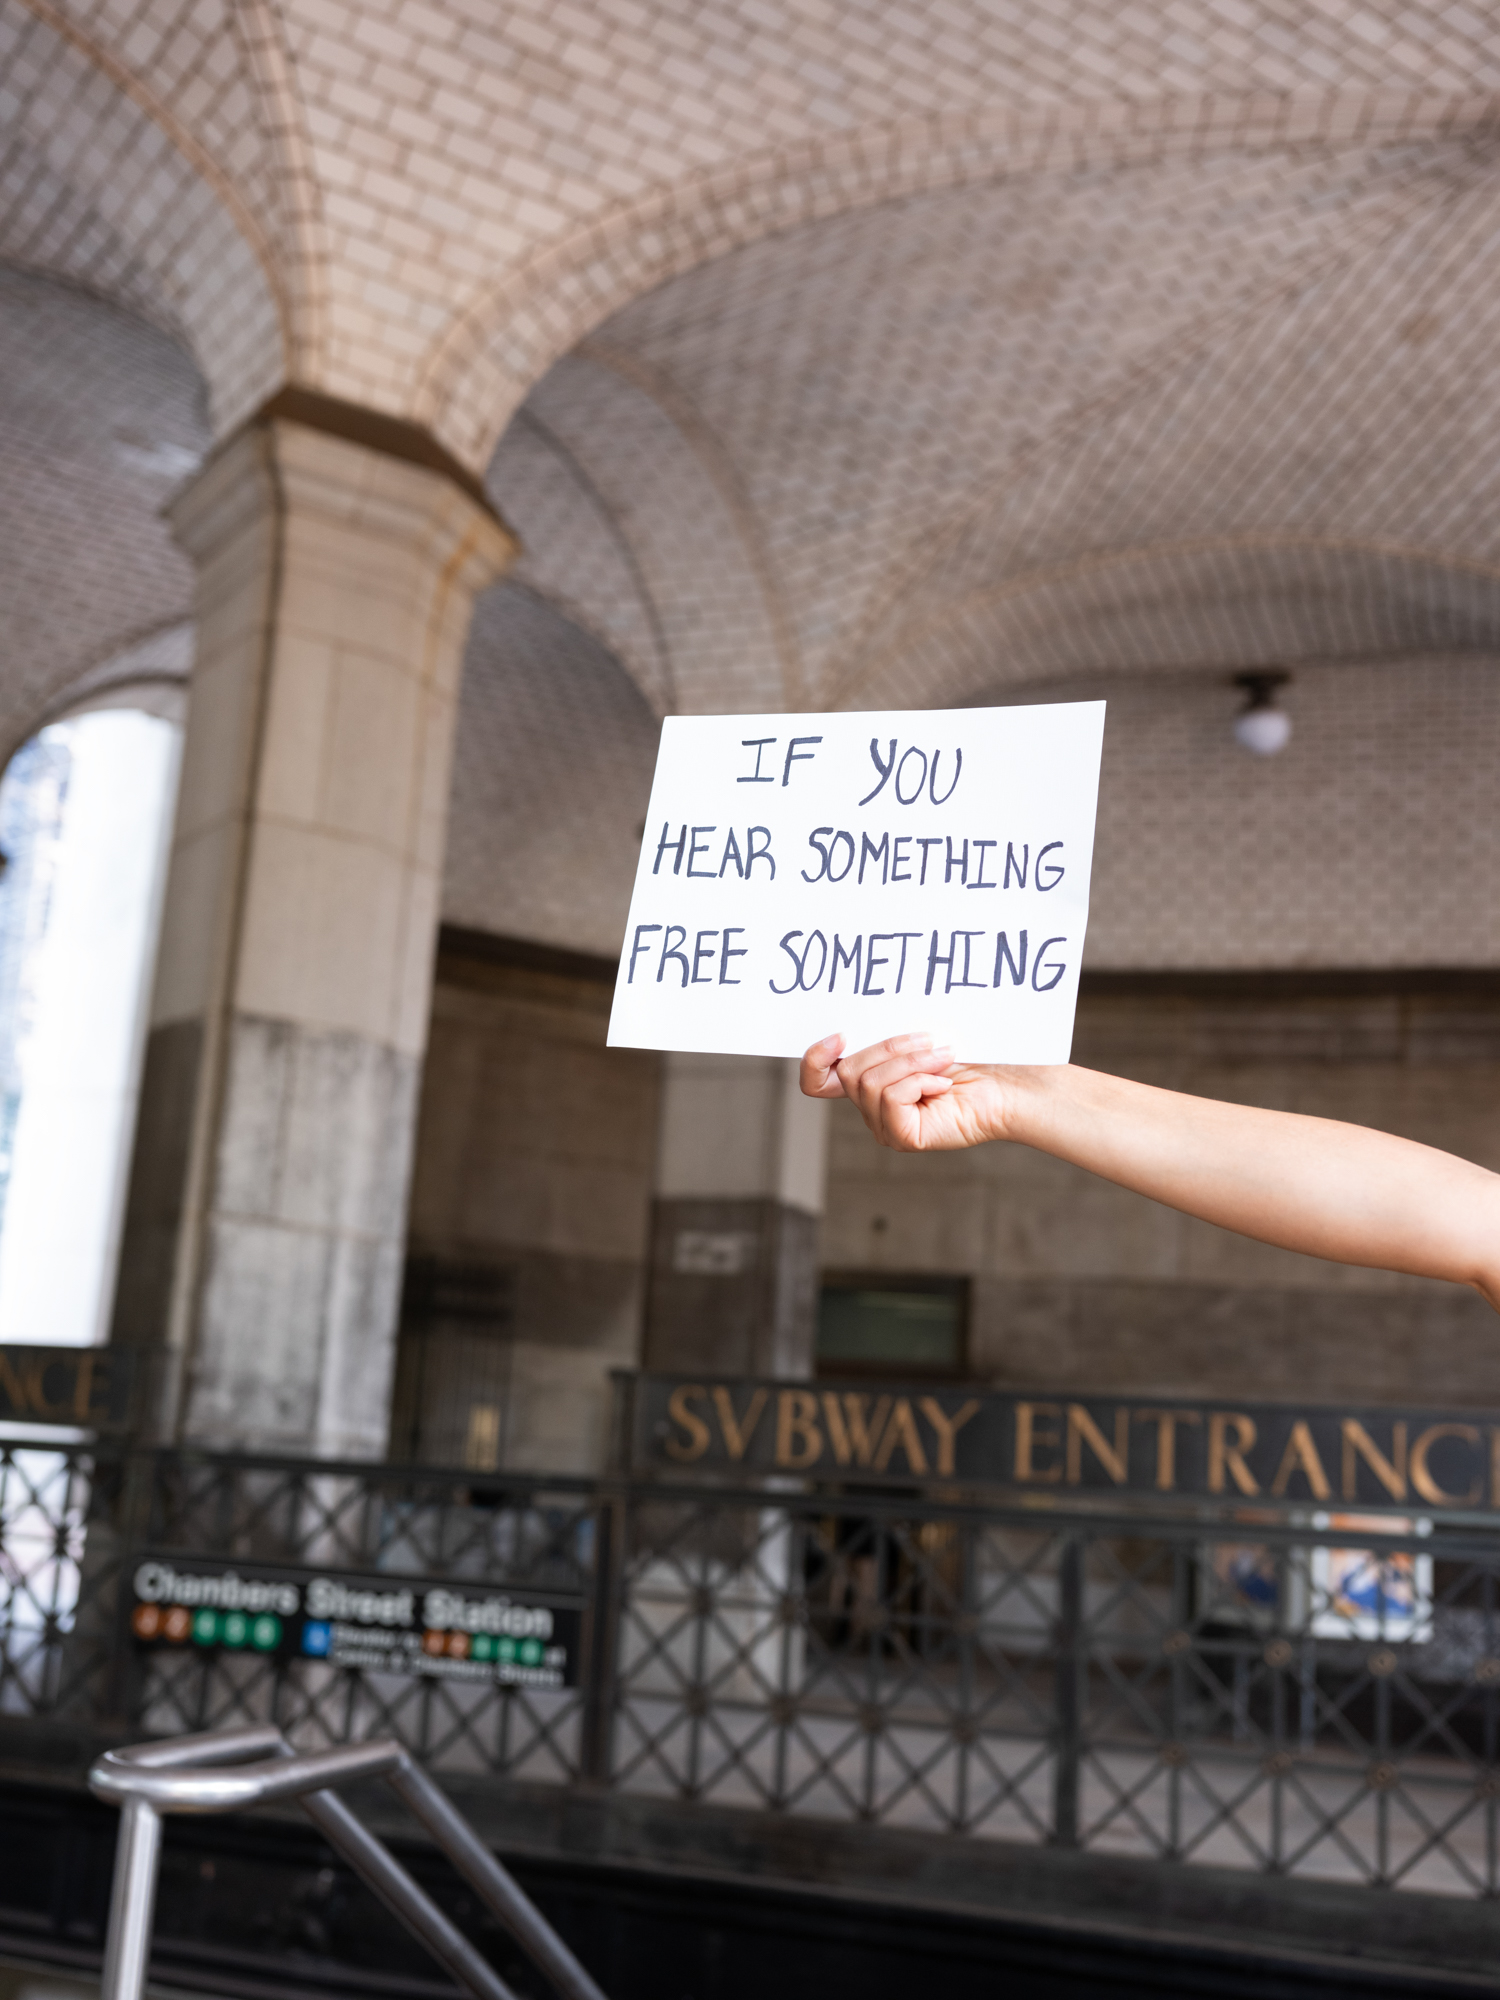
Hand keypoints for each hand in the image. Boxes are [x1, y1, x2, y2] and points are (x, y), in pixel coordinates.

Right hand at [799, 1032, 1032, 1150]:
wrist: (1013, 1084)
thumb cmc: (976, 1059)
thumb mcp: (921, 1037)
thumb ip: (887, 1036)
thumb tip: (860, 1015)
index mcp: (871, 1083)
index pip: (817, 1081)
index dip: (814, 1059)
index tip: (840, 1034)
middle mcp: (872, 1109)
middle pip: (847, 1072)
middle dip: (888, 1047)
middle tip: (929, 1039)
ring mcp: (886, 1126)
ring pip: (868, 1083)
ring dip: (911, 1062)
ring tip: (944, 1058)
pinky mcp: (904, 1137)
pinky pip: (890, 1098)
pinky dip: (919, 1081)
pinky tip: (945, 1084)